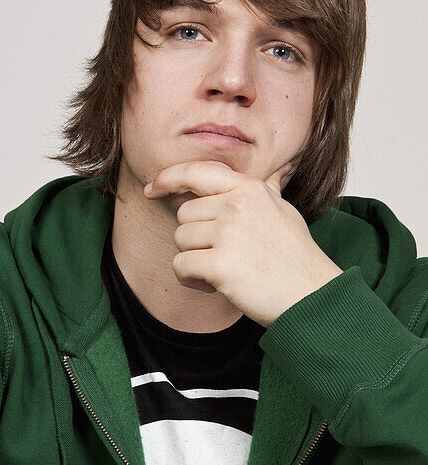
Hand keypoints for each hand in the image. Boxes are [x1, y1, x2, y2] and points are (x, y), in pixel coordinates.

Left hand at [144, 160, 341, 326]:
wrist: (312, 296)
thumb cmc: (297, 258)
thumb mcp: (285, 211)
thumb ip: (269, 190)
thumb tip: (280, 168)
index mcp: (250, 189)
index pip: (197, 171)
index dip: (169, 177)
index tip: (152, 189)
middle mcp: (238, 205)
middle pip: (184, 215)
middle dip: (196, 238)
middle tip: (225, 255)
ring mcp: (229, 233)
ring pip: (181, 240)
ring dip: (195, 260)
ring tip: (226, 270)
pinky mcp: (220, 264)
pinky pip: (180, 266)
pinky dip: (191, 279)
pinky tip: (216, 285)